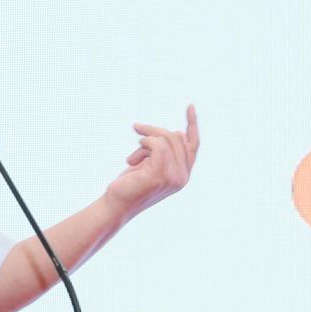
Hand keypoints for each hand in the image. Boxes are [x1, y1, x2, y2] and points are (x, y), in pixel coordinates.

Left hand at [104, 104, 198, 220]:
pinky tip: (131, 159)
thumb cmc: (131, 184)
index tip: (189, 106)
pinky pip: (157, 145)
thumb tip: (178, 133)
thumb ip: (165, 151)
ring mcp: (174, 177)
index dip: (192, 125)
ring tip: (132, 157)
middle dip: (155, 130)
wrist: (117, 205)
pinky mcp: (161, 175)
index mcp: (183, 174)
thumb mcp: (150, 163)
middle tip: (136, 128)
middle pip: (177, 138)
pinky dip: (143, 145)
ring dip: (145, 140)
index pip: (193, 145)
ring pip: (166, 139)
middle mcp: (182, 177)